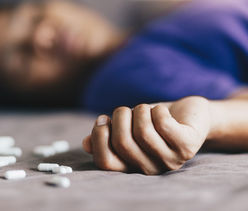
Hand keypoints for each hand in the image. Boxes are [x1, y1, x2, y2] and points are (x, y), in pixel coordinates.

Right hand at [82, 96, 211, 174]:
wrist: (190, 115)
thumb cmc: (153, 120)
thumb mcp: (127, 126)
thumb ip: (107, 135)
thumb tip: (86, 143)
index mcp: (132, 166)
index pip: (105, 162)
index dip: (98, 137)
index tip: (103, 119)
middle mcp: (150, 168)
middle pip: (122, 143)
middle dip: (119, 117)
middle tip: (125, 109)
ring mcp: (170, 159)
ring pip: (143, 132)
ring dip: (139, 111)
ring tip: (144, 109)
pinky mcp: (187, 146)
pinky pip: (163, 124)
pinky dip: (156, 110)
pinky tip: (161, 111)